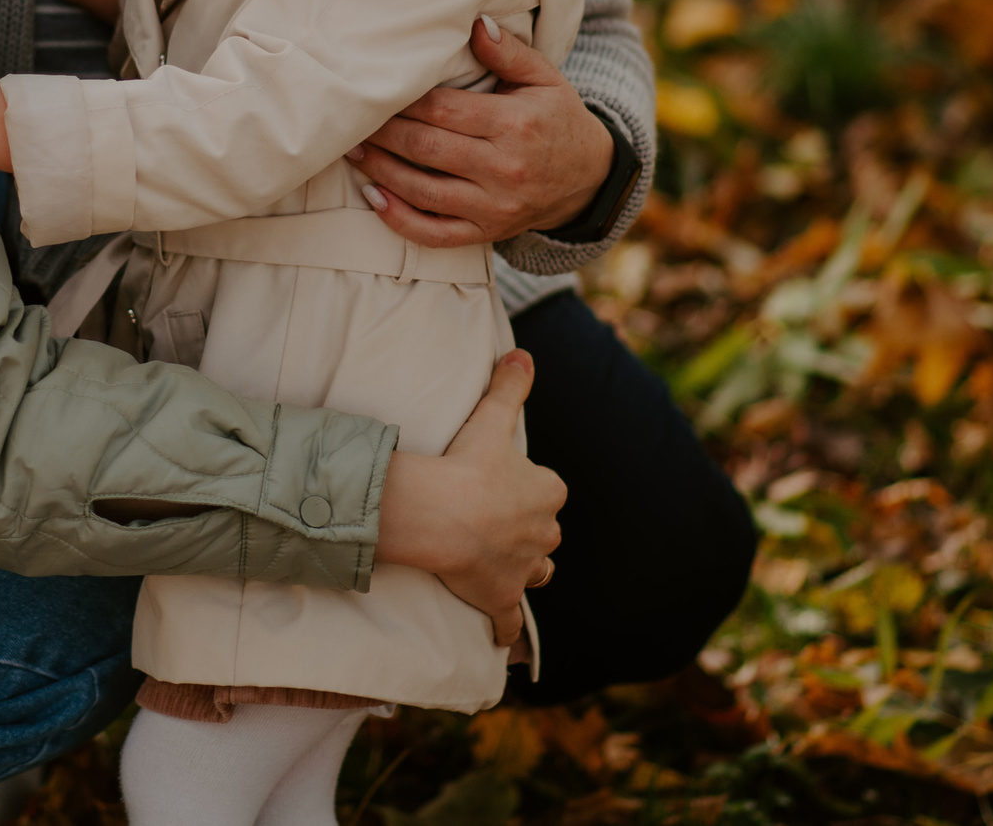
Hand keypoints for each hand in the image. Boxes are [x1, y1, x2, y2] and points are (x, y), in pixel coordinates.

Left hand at [346, 18, 613, 246]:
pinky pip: (436, 234)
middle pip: (427, 148)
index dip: (405, 101)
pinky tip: (374, 198)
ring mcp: (495, 207)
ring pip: (424, 192)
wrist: (589, 179)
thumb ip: (508, 52)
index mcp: (516, 124)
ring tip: (354, 151)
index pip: (445, 110)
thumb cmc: (558, 118)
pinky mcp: (488, 233)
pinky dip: (400, 221)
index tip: (376, 89)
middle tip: (353, 120)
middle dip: (384, 134)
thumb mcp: (544, 78)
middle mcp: (505, 168)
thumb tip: (474, 23)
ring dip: (382, 171)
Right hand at [376, 350, 563, 644]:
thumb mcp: (491, 418)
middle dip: (527, 532)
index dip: (529, 490)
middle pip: (544, 535)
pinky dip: (507, 632)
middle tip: (493, 525)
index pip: (549, 492)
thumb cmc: (468, 465)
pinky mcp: (502, 600)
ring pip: (536, 573)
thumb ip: (510, 385)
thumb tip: (523, 353)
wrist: (443, 516)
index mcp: (547, 493)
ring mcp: (524, 571)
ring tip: (498, 568)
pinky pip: (509, 622)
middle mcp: (544, 535)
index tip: (503, 487)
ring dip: (523, 572)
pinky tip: (502, 639)